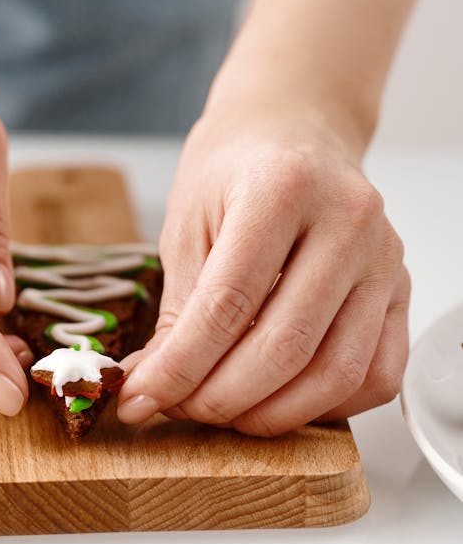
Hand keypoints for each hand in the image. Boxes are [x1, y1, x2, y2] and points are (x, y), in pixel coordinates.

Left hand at [117, 98, 408, 435]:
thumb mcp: (187, 222)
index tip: (142, 399)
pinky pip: (377, 374)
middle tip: (179, 409)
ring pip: (337, 372)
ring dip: (273, 414)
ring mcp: (384, 259)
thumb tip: (154, 388)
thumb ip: (178, 310)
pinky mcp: (401, 290)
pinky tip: (282, 400)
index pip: (229, 304)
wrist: (293, 130)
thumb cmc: (234, 169)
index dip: (182, 367)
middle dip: (221, 398)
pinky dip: (328, 407)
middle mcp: (347, 221)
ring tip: (223, 412)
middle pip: (286, 346)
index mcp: (282, 189)